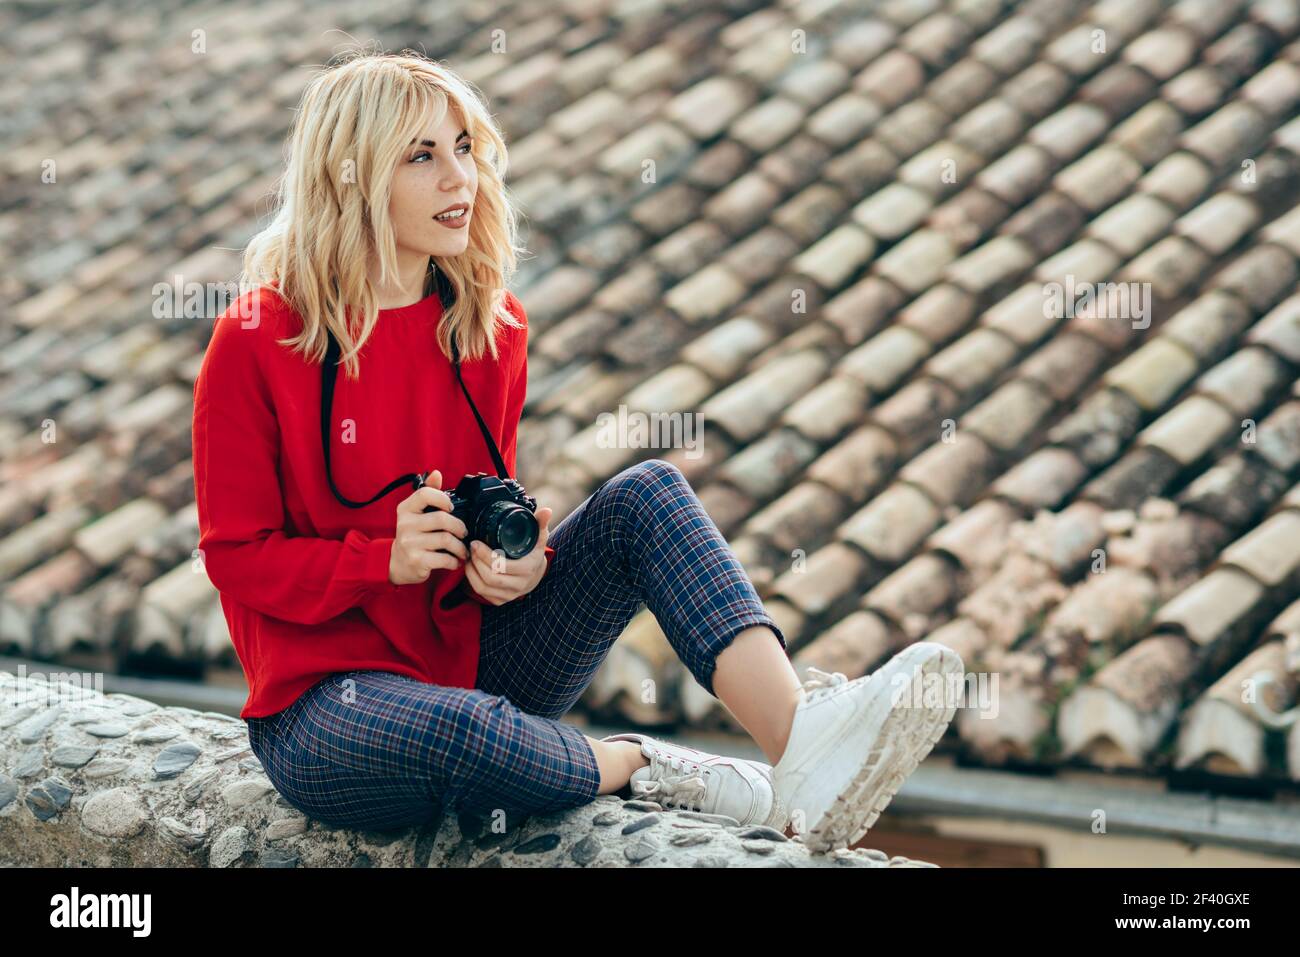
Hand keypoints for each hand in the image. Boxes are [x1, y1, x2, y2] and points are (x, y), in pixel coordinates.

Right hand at [388, 469, 470, 584]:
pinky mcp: (416, 560)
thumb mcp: (416, 513)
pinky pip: (444, 558)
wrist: (398, 563)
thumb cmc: (412, 535)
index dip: (442, 498)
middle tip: (463, 533)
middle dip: (459, 527)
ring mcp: (410, 543)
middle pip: (442, 519)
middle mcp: (405, 524)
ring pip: (446, 539)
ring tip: (462, 549)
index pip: (425, 494)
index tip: (451, 508)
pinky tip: (455, 560)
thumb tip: (436, 474)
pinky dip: (454, 561)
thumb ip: (428, 493)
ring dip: (460, 546)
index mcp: (405, 509)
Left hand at [463, 506, 552, 604]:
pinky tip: (470, 568)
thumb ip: (540, 523)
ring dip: (472, 572)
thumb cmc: (534, 552)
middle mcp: (519, 585)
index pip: (503, 566)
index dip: (486, 555)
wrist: (536, 573)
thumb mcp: (539, 537)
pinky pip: (482, 594)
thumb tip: (547, 511)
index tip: (476, 542)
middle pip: (491, 578)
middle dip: (477, 562)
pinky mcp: (500, 600)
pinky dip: (472, 580)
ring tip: (469, 557)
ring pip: (483, 587)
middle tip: (471, 548)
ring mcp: (509, 595)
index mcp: (528, 569)